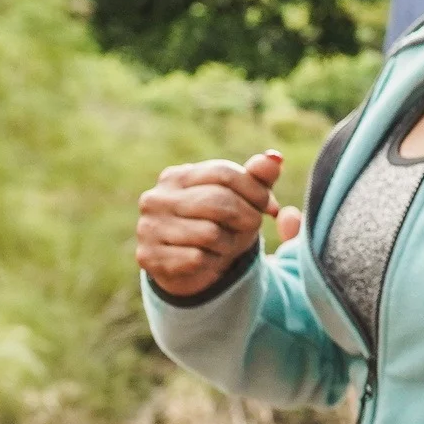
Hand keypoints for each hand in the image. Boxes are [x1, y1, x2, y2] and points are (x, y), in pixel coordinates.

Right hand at [136, 151, 285, 297]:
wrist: (191, 265)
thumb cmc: (221, 224)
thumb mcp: (243, 199)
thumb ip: (259, 177)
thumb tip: (274, 158)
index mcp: (177, 176)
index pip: (224, 172)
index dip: (256, 190)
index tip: (271, 208)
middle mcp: (156, 198)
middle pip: (219, 201)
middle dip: (247, 218)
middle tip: (252, 228)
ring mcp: (148, 227)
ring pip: (210, 233)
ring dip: (230, 243)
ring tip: (226, 244)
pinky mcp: (149, 257)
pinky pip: (197, 259)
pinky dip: (213, 262)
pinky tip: (209, 260)